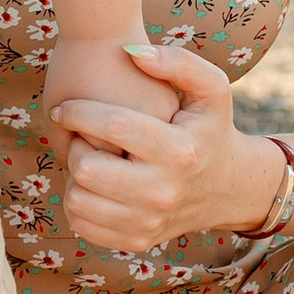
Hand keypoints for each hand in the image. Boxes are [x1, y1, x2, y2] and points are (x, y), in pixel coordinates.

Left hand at [48, 37, 288, 252]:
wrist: (228, 188)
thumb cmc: (209, 129)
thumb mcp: (212, 89)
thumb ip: (178, 62)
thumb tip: (132, 50)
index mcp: (180, 150)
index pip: (112, 126)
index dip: (77, 112)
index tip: (65, 107)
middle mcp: (164, 192)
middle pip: (87, 169)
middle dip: (76, 147)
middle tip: (82, 137)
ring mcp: (150, 223)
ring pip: (77, 200)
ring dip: (74, 176)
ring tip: (91, 159)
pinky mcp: (137, 242)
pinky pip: (82, 225)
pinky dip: (79, 203)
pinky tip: (96, 185)